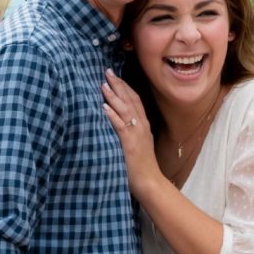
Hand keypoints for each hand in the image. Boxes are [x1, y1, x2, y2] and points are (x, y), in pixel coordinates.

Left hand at [102, 70, 160, 199]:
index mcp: (143, 125)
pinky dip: (112, 115)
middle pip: (130, 100)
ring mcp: (136, 134)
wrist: (150, 181)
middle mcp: (141, 126)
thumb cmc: (141, 165)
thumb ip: (131, 131)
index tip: (115, 76)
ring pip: (125, 110)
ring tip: (103, 84)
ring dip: (114, 96)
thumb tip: (120, 121)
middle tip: (107, 71)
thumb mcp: (138, 143)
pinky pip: (120, 126)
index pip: (135, 100)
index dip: (125, 86)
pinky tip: (104, 107)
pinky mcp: (130, 144)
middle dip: (118, 85)